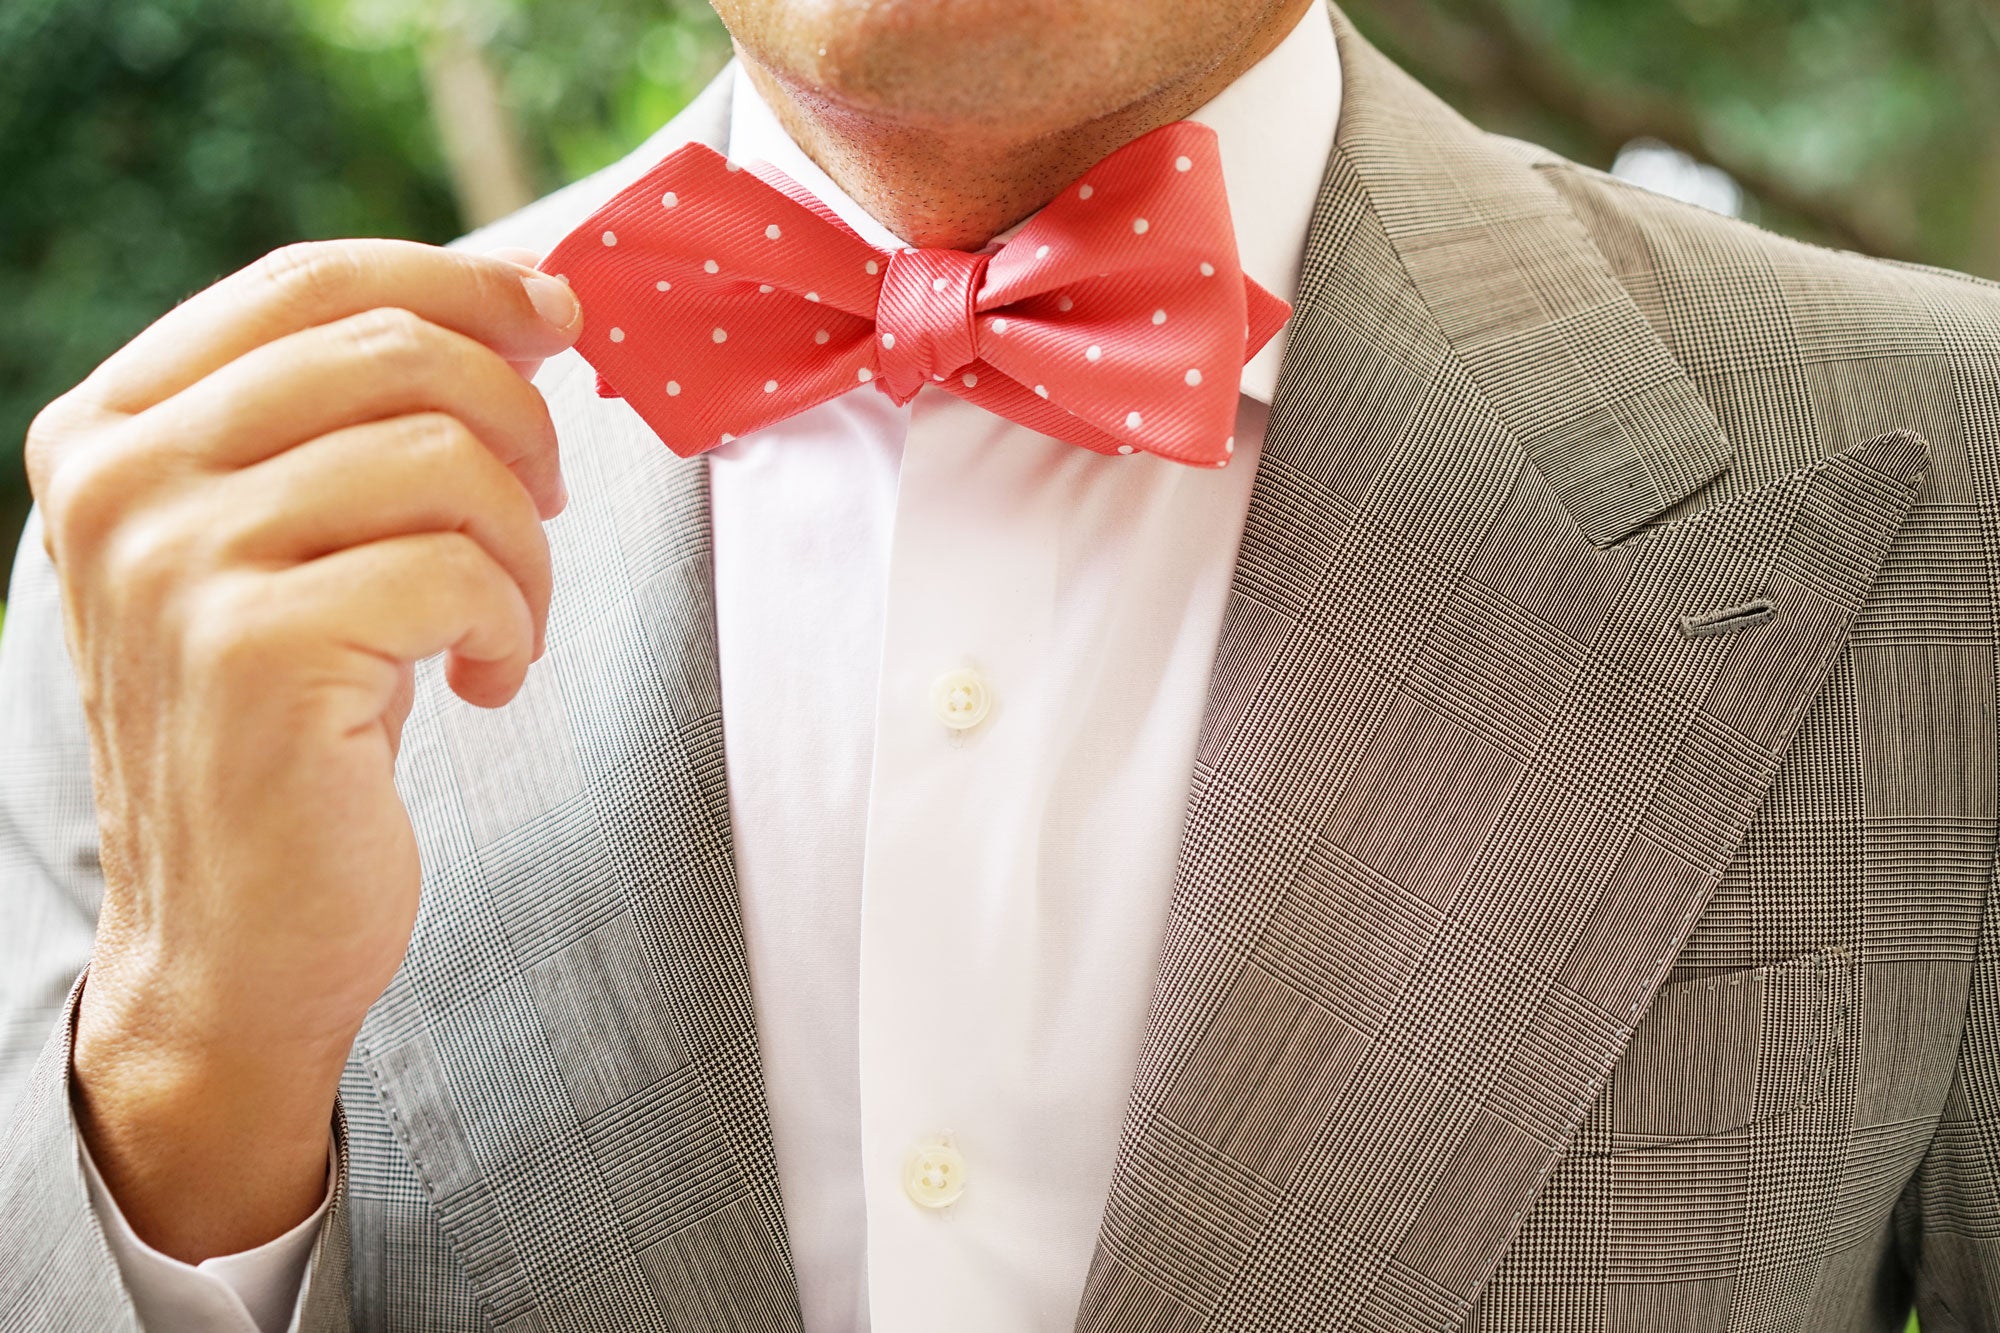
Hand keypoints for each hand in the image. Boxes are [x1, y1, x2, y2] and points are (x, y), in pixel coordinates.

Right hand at [25, 239, 581, 1261]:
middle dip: (519, 422)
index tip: (560, 317)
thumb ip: (363, 421)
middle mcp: (122, 479)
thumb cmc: (292, 728)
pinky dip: (514, 624)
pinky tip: (486, 685)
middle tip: (549, 509)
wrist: (232, 937)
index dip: (461, 281)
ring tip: (510, 623)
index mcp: (114, 427)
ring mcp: (176, 562)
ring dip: (525, 544)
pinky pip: (459, 569)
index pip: (308, 281)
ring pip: (444, 457)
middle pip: (394, 350)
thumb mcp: (296, 546)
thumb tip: (534, 303)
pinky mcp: (256, 650)